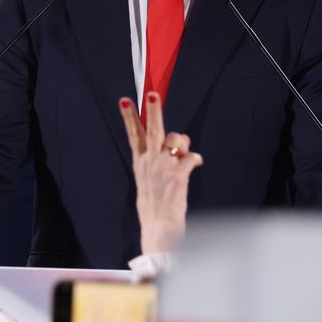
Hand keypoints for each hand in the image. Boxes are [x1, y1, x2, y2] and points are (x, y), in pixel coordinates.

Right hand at [119, 91, 202, 254]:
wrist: (159, 227)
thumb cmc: (154, 207)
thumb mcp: (149, 181)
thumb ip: (160, 161)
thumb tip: (180, 145)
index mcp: (140, 163)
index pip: (133, 134)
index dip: (129, 116)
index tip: (125, 100)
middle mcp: (150, 161)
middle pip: (152, 129)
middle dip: (153, 110)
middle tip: (152, 94)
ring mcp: (163, 167)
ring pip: (177, 139)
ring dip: (184, 143)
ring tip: (185, 153)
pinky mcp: (178, 174)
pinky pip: (192, 156)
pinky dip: (196, 158)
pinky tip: (196, 163)